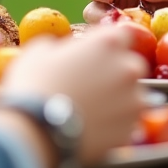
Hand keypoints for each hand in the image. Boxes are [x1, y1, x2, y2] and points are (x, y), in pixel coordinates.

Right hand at [0, 26, 145, 165]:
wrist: (35, 132)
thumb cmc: (34, 86)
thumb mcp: (39, 52)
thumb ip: (59, 45)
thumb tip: (61, 50)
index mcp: (109, 43)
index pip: (121, 34)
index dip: (107, 45)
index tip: (94, 55)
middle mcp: (128, 68)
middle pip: (131, 65)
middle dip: (116, 72)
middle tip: (92, 86)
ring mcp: (133, 100)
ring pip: (133, 95)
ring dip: (119, 99)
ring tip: (92, 111)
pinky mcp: (131, 128)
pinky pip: (127, 122)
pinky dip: (116, 124)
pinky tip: (94, 128)